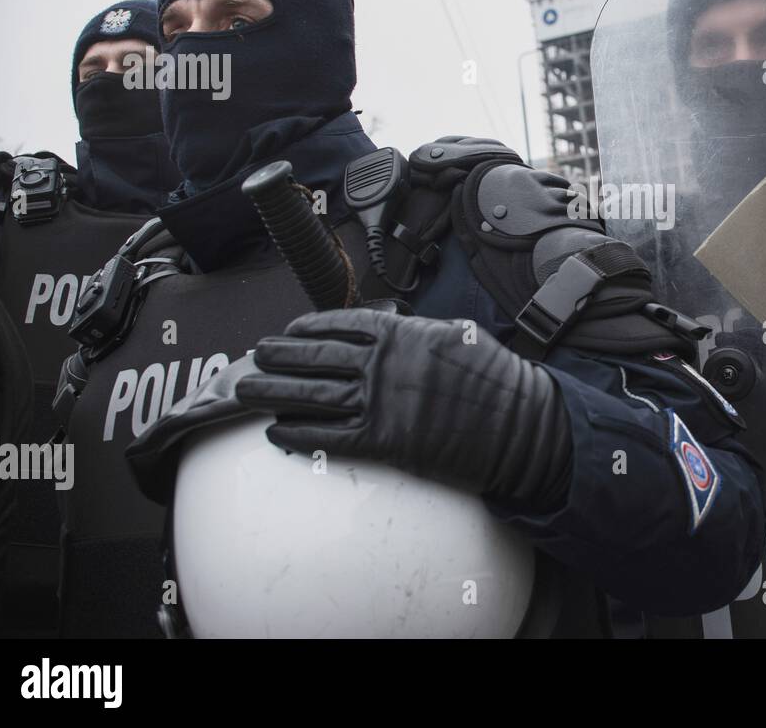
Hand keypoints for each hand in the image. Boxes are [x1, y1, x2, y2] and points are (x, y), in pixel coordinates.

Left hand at [233, 308, 572, 509]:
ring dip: (273, 394)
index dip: (307, 327)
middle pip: (315, 358)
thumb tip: (394, 330)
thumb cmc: (495, 378)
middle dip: (278, 356)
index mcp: (401, 333)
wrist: (518, 423)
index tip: (289, 330)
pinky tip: (276, 432)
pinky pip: (328, 438)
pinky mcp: (384, 442)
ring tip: (247, 391)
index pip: (340, 324)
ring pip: (311, 397)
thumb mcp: (457, 334)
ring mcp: (381, 402)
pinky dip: (297, 435)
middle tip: (254, 356)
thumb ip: (418, 332)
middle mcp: (384, 364)